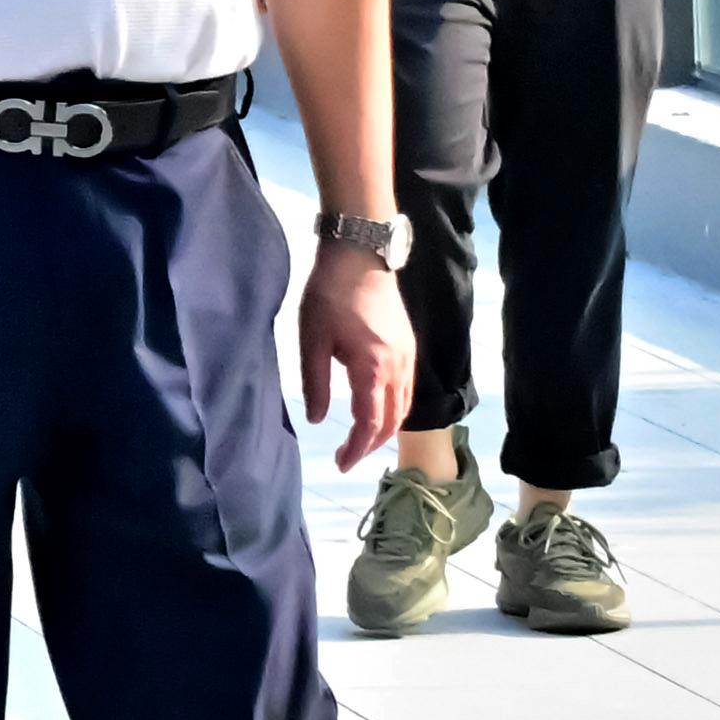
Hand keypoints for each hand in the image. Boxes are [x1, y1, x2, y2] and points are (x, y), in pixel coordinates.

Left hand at [299, 241, 409, 471]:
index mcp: (374, 368)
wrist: (359, 255)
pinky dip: (394, 409)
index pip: (370, 423)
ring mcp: (408, 358)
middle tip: (349, 457)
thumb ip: (315, 382)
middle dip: (371, 444)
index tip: (341, 464)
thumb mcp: (311, 338)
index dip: (356, 448)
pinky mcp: (408, 347)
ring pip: (404, 407)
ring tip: (362, 440)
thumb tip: (318, 419)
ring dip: (385, 429)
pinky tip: (377, 409)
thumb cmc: (329, 293)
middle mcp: (399, 368)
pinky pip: (407, 390)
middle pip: (393, 421)